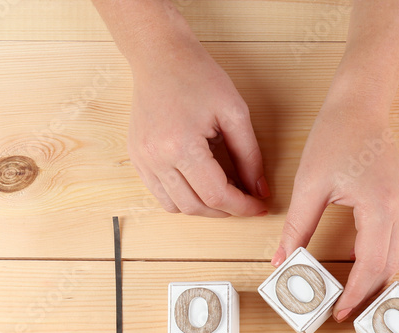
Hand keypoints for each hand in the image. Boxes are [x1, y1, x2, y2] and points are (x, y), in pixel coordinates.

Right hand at [127, 37, 267, 217]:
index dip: (243, 207)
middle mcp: (156, 157)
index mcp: (181, 146)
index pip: (217, 195)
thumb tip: (261, 191)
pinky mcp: (137, 158)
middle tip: (246, 201)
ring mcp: (142, 159)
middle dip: (227, 211)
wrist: (160, 55)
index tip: (260, 206)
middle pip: (196, 207)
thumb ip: (250, 157)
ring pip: (176, 207)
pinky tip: (202, 185)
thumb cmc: (198, 77)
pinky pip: (161, 195)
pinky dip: (184, 199)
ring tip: (225, 193)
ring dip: (205, 208)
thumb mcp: (235, 113)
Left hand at [272, 96, 398, 320]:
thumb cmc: (335, 136)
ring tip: (354, 293)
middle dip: (368, 293)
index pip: (370, 265)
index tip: (340, 312)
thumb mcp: (309, 185)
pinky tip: (361, 264)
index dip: (354, 293)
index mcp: (380, 207)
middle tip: (346, 310)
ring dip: (378, 278)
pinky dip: (384, 259)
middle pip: (389, 267)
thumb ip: (297, 227)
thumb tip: (281, 260)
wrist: (360, 105)